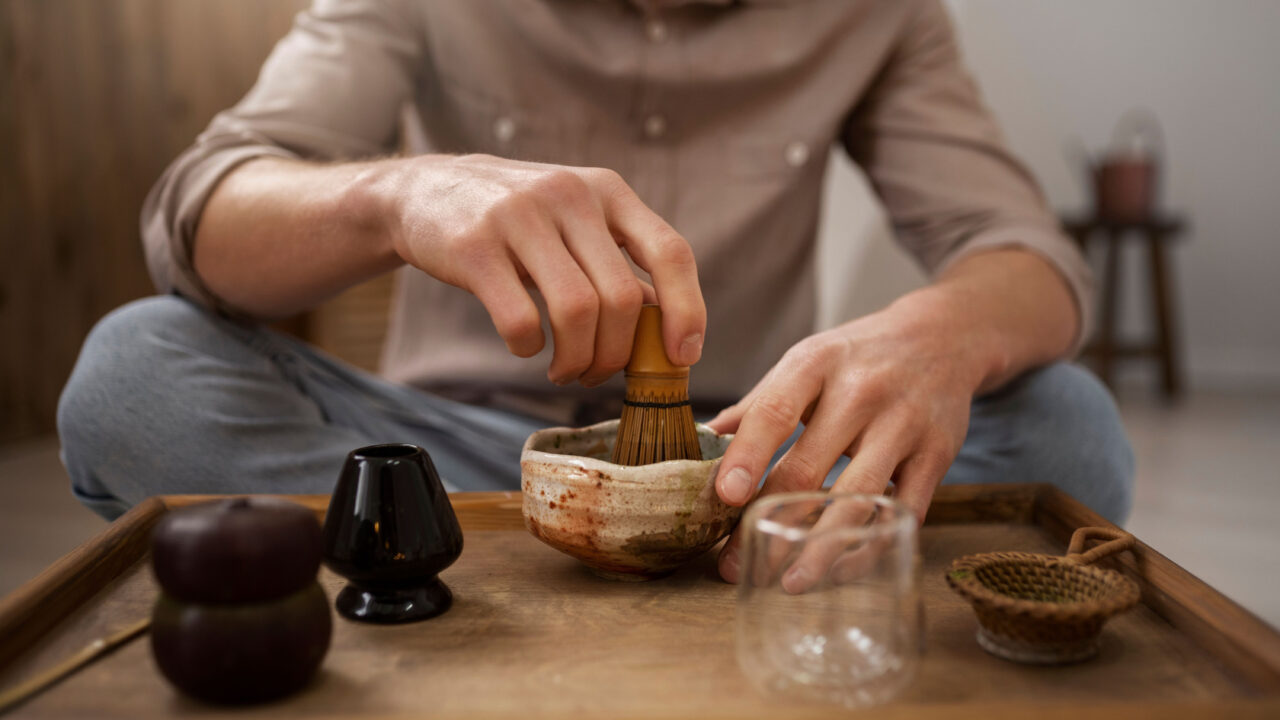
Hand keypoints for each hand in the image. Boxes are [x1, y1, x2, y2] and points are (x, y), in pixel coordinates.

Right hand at [381, 154, 705, 385]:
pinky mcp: (475, 247)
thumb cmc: (517, 219)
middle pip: (622, 298)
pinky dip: (529, 348)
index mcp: (608, 191)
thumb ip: (619, 266)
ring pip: (577, 312)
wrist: (425, 190)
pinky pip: (521, 320)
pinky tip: (525, 346)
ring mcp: (520, 217)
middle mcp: (570, 196)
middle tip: (595, 373)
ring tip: (563, 370)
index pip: (671, 252)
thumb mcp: (575, 222)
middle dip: (616, 354)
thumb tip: (665, 330)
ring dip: (576, 360)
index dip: (687, 311)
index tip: (682, 357)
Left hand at [707, 291, 991, 586]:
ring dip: (820, 549)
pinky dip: (869, 546)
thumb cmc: (858, 356)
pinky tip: (840, 569)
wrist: (942, 336)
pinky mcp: (938, 454)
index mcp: (817, 363)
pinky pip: (901, 511)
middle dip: (770, 521)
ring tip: (789, 583)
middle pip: (809, 467)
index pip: (776, 412)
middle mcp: (862, 392)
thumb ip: (758, 405)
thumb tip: (702, 440)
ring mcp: (904, 424)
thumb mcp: (806, 362)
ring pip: (856, 499)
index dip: (748, 455)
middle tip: (736, 563)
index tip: (724, 495)